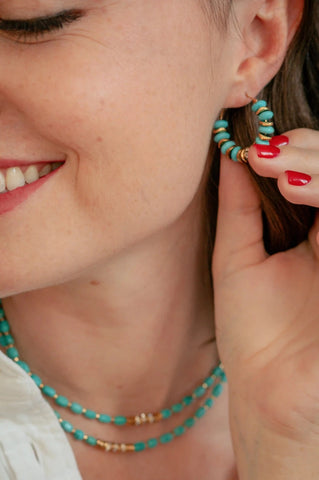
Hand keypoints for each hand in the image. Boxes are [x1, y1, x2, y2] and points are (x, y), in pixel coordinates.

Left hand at [212, 129, 318, 478]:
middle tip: (269, 152)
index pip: (316, 172)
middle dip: (311, 152)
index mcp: (311, 232)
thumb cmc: (252, 330)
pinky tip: (298, 190)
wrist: (270, 390)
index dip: (298, 151)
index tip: (256, 149)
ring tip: (282, 174)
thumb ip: (239, 206)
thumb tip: (229, 155)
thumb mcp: (237, 258)